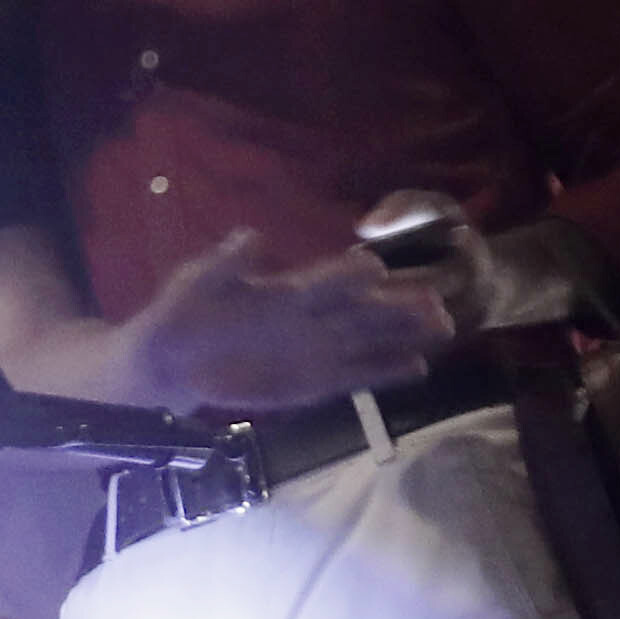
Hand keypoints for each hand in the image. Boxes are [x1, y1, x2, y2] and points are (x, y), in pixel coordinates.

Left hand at [123, 225, 453, 410]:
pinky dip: (386, 373)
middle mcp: (311, 318)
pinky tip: (418, 368)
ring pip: (370, 340)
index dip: (347, 276)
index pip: (325, 281)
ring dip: (405, 336)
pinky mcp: (314, 382)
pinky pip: (357, 376)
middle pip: (362, 310)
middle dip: (398, 306)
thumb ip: (226, 266)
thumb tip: (251, 236)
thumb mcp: (198, 284)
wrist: (174, 358)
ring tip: (445, 328)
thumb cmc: (185, 311)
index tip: (374, 269)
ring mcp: (316, 350)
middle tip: (438, 301)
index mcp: (286, 291)